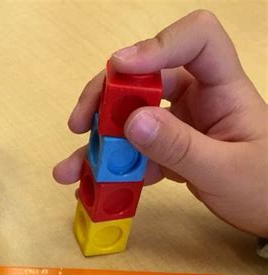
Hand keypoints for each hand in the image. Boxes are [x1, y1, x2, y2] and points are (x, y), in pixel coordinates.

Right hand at [53, 10, 267, 236]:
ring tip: (71, 168)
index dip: (156, 45)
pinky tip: (90, 187)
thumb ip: (180, 147)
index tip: (120, 69)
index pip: (196, 40)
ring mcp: (181, 125)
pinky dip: (111, 169)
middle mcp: (198, 99)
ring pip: (131, 116)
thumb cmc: (265, 189)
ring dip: (99, 141)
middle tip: (79, 124)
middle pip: (146, 78)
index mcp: (223, 89)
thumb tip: (132, 122)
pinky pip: (134, 153)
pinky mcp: (170, 152)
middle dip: (106, 98)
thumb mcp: (224, 170)